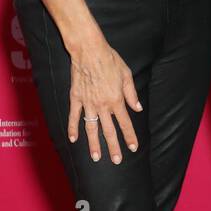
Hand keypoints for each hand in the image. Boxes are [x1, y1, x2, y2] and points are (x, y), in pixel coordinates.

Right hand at [67, 39, 141, 163]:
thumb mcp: (126, 74)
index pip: (125, 123)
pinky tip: (73, 139)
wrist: (89, 50)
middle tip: (117, 160)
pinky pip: (74, 116)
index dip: (130, 136)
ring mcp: (88, 103)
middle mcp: (102, 105)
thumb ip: (131, 94)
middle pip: (109, 130)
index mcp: (116, 99)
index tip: (133, 147)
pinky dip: (72, 128)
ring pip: (91, 128)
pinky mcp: (76, 98)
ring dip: (94, 144)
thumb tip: (138, 108)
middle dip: (114, 147)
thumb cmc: (110, 59)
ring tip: (96, 157)